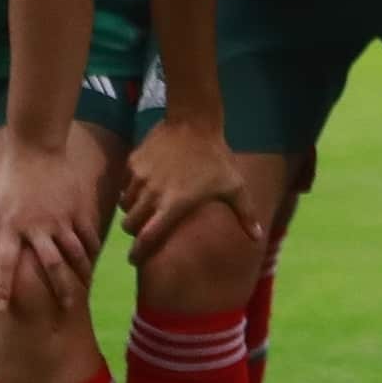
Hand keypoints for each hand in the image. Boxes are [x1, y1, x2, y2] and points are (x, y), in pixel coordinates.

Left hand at [0, 138, 96, 312]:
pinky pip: (86, 234)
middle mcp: (36, 227)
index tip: (3, 307)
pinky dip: (90, 248)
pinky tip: (92, 258)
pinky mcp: (75, 209)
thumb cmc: (9, 176)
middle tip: (66, 308)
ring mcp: (59, 218)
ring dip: (81, 272)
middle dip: (59, 289)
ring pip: (74, 252)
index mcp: (11, 227)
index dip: (3, 287)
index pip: (6, 264)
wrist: (37, 148)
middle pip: (51, 265)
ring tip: (85, 286)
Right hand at [118, 117, 258, 250]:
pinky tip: (146, 183)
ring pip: (125, 204)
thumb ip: (244, 214)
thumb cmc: (216, 158)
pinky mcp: (132, 163)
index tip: (135, 260)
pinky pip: (124, 183)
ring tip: (147, 204)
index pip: (147, 238)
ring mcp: (139, 178)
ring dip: (133, 209)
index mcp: (173, 205)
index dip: (138, 253)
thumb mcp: (235, 186)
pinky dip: (130, 188)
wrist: (194, 121)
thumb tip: (257, 238)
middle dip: (135, 230)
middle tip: (145, 227)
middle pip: (130, 225)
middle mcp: (151, 194)